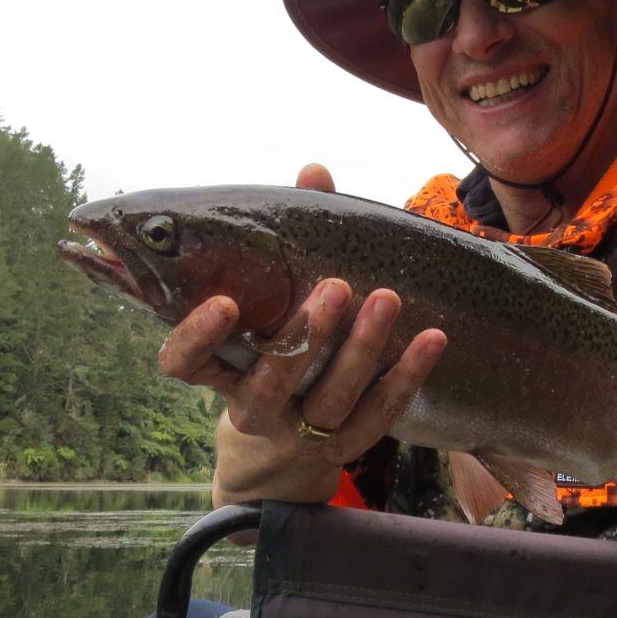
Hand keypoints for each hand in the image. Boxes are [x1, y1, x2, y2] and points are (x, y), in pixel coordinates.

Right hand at [158, 163, 446, 504]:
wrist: (286, 439)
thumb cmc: (274, 340)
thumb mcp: (268, 299)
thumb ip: (288, 237)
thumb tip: (315, 172)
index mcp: (220, 367)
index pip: (183, 363)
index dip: (197, 337)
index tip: (225, 303)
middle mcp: (253, 405)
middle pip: (268, 385)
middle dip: (303, 336)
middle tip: (336, 288)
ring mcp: (300, 431)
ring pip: (329, 400)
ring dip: (362, 350)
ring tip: (388, 300)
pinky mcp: (345, 445)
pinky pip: (379, 416)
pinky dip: (407, 377)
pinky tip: (432, 339)